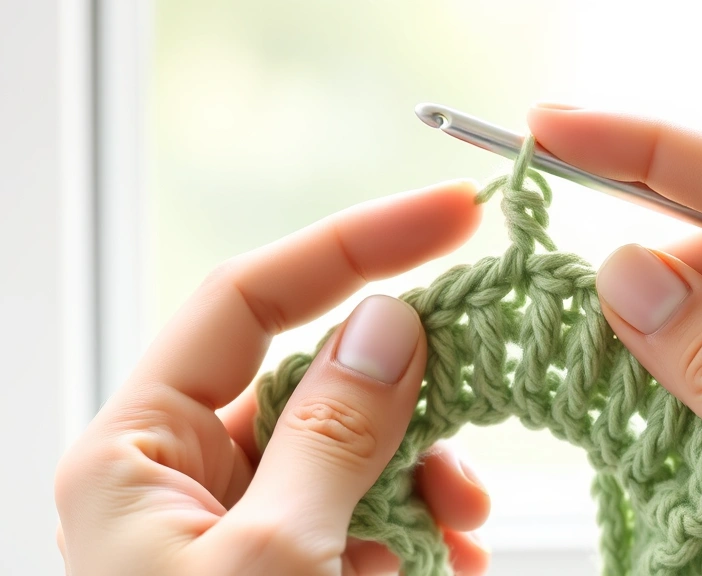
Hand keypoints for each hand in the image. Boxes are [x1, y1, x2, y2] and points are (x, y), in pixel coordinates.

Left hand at [54, 181, 490, 575]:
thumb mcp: (273, 559)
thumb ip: (331, 437)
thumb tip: (391, 322)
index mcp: (137, 453)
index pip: (246, 299)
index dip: (353, 242)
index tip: (453, 213)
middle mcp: (184, 472)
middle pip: (316, 376)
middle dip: (413, 392)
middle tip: (481, 393)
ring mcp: (237, 517)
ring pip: (353, 445)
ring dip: (426, 471)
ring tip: (467, 520)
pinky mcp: (285, 558)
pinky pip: (362, 508)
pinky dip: (418, 521)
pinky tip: (454, 551)